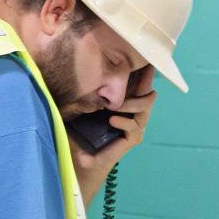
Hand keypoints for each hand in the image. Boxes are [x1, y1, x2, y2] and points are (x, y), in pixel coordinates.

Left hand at [71, 65, 156, 195]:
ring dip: (133, 103)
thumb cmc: (75, 132)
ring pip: (145, 108)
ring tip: (117, 105)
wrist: (77, 160)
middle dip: (145, 81)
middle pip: (147, 93)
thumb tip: (71, 65)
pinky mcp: (131, 140)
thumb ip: (82, 91)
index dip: (140, 72)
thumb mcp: (78, 107)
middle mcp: (130, 113)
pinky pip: (135, 128)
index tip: (141, 58)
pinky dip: (125, 122)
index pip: (134, 85)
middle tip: (141, 71)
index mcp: (120, 103)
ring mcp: (132, 126)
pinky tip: (112, 120)